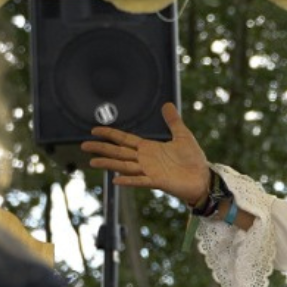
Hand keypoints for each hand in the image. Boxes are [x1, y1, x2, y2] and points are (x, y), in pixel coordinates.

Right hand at [83, 102, 212, 207]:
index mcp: (149, 148)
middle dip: (101, 148)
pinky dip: (128, 180)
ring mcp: (150, 171)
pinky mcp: (157, 181)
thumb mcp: (183, 136)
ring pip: (124, 166)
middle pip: (119, 152)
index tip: (95, 130)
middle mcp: (146, 160)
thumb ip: (173, 121)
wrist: (203, 179)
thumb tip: (167, 104)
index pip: (125, 139)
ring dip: (109, 163)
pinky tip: (115, 180)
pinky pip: (140, 181)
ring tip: (92, 162)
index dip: (110, 134)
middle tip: (83, 145)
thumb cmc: (193, 160)